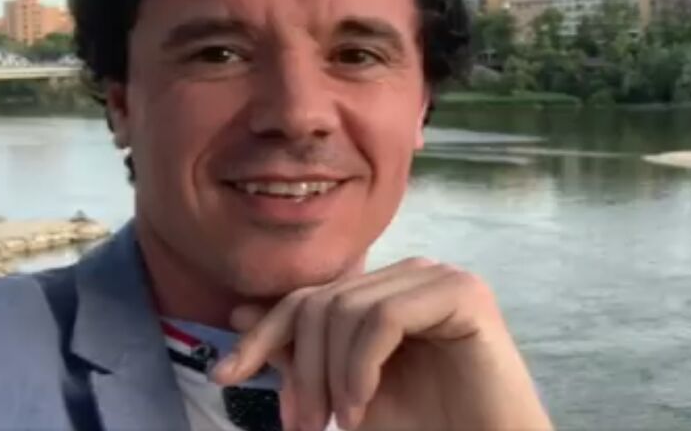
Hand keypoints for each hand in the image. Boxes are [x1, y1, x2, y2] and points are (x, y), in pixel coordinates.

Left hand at [211, 258, 552, 430]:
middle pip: (323, 300)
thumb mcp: (347, 391)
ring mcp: (441, 277)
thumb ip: (304, 353)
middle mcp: (414, 273)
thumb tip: (242, 314)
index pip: (311, 295)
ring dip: (330, 375)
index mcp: (388, 290)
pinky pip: (384, 316)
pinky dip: (360, 366)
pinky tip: (363, 404)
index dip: (265, 333)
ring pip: (349, 308)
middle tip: (304, 426)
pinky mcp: (464, 294)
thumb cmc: (428, 426)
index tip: (226, 375)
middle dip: (300, 368)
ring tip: (343, 421)